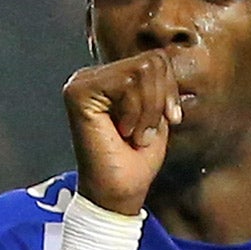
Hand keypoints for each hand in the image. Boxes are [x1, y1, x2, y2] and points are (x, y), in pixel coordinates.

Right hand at [62, 51, 189, 215]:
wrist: (120, 192)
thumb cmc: (137, 160)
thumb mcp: (157, 114)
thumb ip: (158, 84)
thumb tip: (164, 57)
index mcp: (111, 80)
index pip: (155, 59)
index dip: (170, 89)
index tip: (171, 119)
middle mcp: (93, 76)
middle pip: (152, 60)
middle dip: (160, 101)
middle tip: (144, 132)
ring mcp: (83, 81)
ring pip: (142, 69)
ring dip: (148, 110)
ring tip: (133, 134)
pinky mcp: (79, 91)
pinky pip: (128, 81)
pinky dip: (136, 111)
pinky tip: (122, 131)